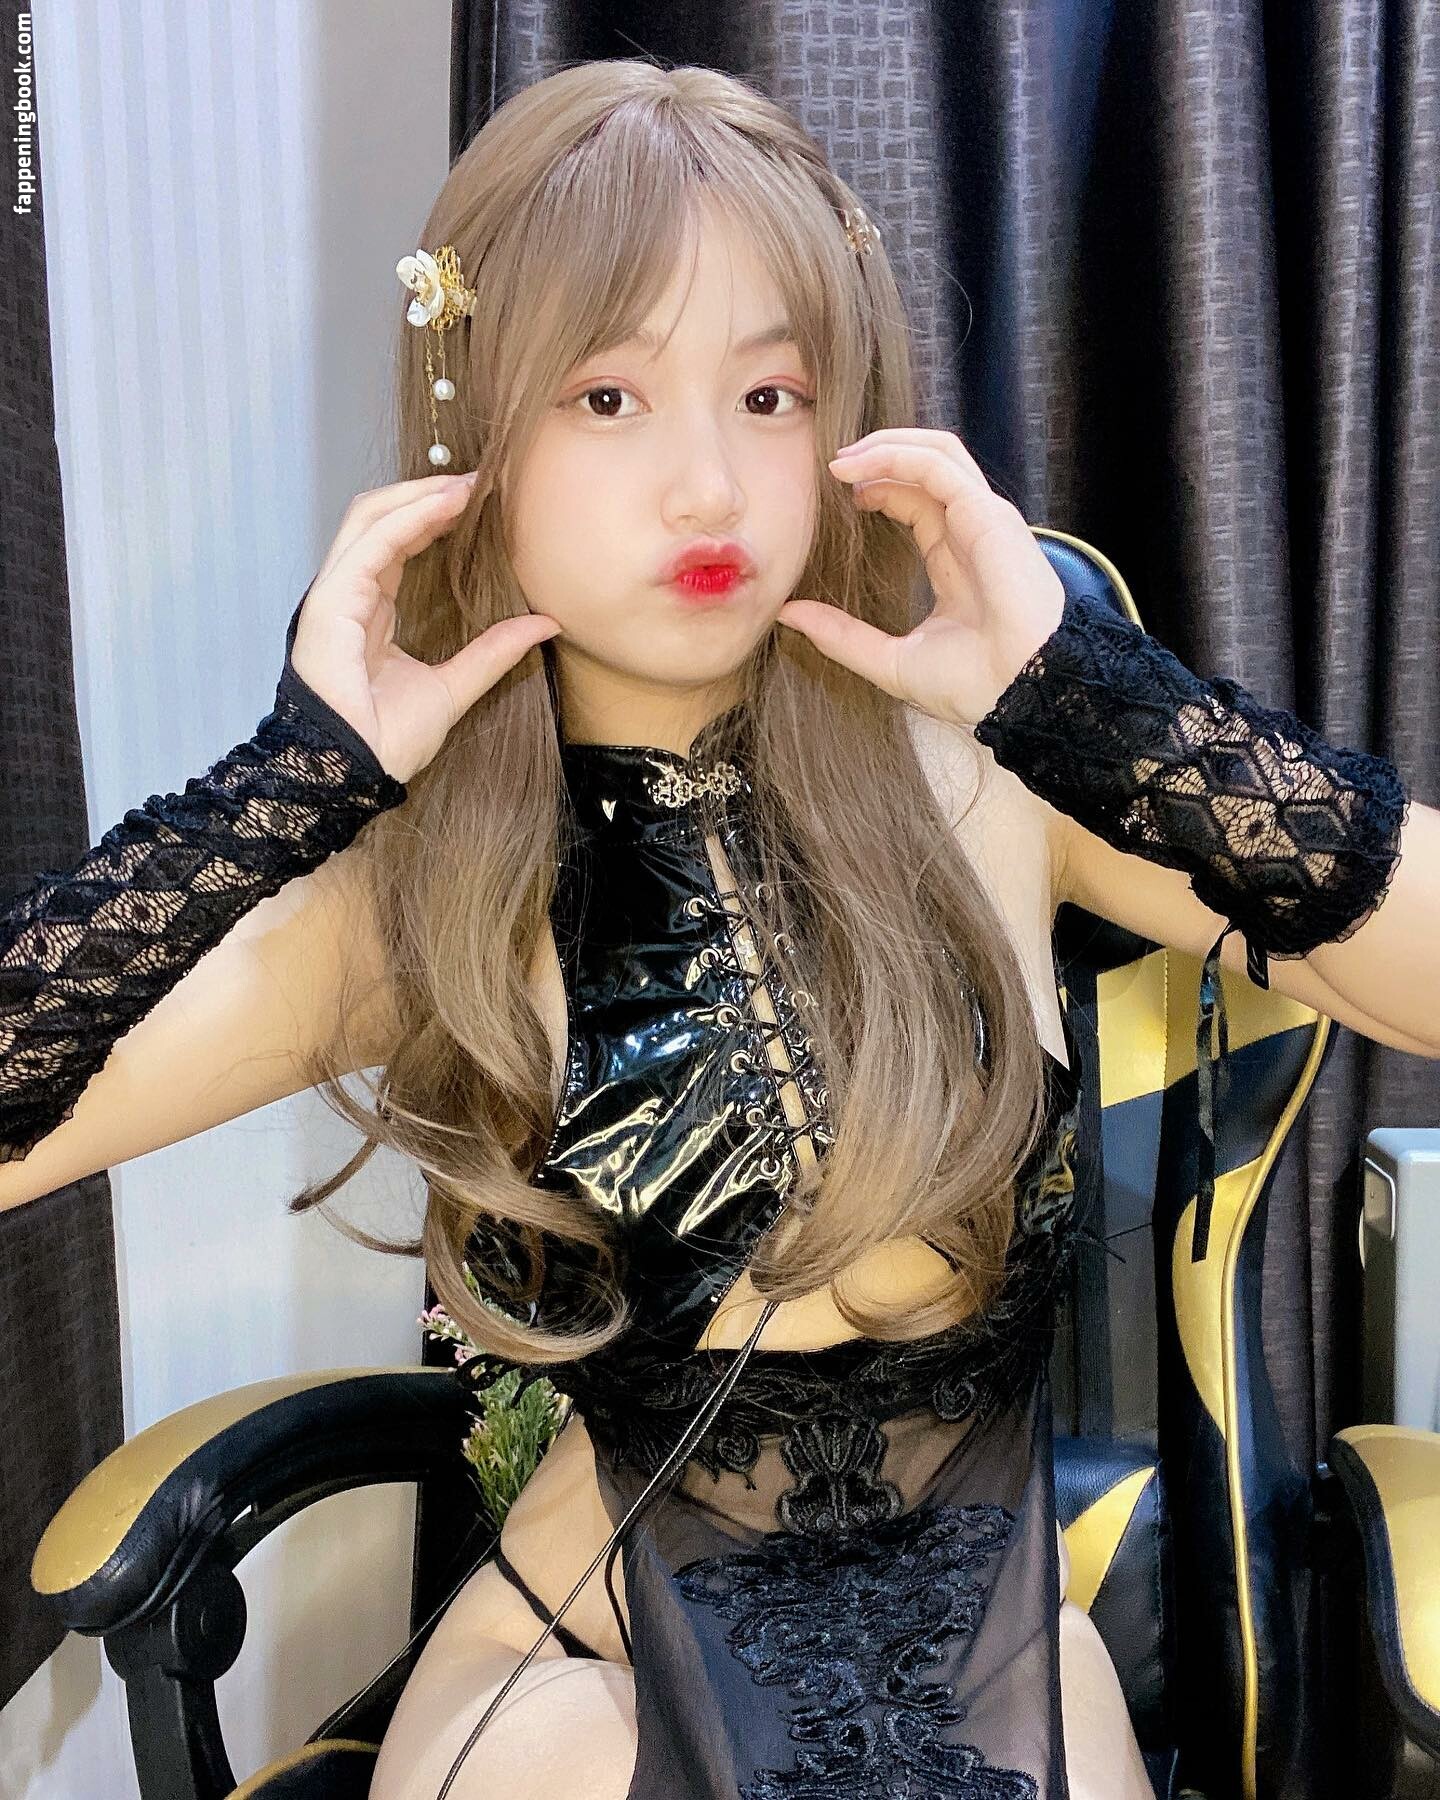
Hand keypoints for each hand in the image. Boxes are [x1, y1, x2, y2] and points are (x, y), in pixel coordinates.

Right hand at [290, 473, 561, 782]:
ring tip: (467, 484)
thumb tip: (544, 624)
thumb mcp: (456, 687)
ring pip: (369, 519)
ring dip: (418, 494)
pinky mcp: (330, 603)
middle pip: (379, 520)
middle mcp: (348, 597)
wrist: (357, 774)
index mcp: (369, 612)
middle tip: (479, 481)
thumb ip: (494, 652)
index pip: (396, 544)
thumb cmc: (388, 740)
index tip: (480, 501)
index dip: (434, 516)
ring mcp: (334, 597)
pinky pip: (369, 546)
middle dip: (426, 493)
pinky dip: (406, 518)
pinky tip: (444, 504)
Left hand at [775, 428, 1064, 729]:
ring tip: (841, 459)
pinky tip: (858, 469)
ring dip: (886, 445)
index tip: (838, 496)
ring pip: (937, 452)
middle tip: (832, 466)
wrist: (1021, 694)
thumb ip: (840, 636)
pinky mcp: (987, 514)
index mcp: (956, 560)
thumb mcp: (889, 660)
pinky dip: (897, 455)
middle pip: (928, 465)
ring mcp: (983, 519)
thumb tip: (788, 614)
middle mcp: (972, 531)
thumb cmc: (974, 686)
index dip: (878, 487)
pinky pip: (939, 465)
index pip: (917, 501)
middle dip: (879, 455)